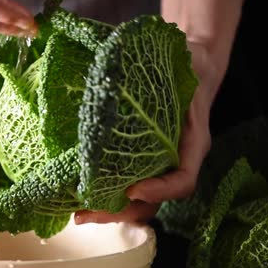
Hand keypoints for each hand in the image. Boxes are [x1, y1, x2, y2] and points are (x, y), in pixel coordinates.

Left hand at [75, 42, 224, 224]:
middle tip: (83, 215)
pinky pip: (125, 186)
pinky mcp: (138, 160)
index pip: (182, 180)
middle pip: (151, 202)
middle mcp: (174, 161)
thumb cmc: (185, 64)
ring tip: (76, 214)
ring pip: (136, 202)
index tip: (132, 188)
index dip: (160, 189)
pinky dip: (104, 195)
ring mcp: (157, 164)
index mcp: (191, 144)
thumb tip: (113, 53)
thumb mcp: (182, 65)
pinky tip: (78, 195)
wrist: (190, 64)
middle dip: (118, 212)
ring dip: (107, 211)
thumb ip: (161, 70)